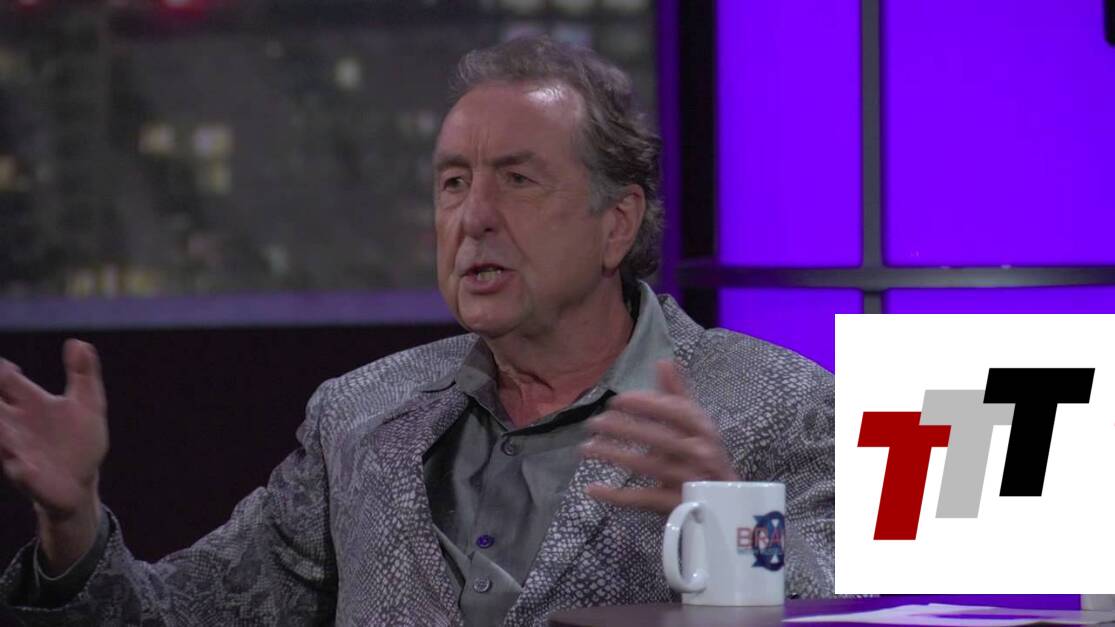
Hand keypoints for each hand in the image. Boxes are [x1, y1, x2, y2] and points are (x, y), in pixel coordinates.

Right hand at [0, 339, 107, 571]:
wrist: (83, 479)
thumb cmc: (79, 438)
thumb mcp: (88, 402)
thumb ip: (84, 373)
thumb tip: (79, 342)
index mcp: (29, 403)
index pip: (5, 380)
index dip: (2, 371)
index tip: (11, 370)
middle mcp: (15, 424)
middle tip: (0, 400)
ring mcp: (17, 450)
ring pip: (0, 438)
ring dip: (1, 433)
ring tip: (4, 425)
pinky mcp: (28, 475)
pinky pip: (18, 472)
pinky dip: (21, 468)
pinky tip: (24, 465)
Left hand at [581, 360, 738, 512]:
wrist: (724, 503)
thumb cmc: (703, 456)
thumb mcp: (694, 425)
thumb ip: (677, 395)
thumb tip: (664, 361)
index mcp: (704, 430)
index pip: (676, 412)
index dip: (646, 404)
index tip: (617, 401)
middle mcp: (701, 453)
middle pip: (659, 438)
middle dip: (623, 429)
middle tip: (593, 423)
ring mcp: (690, 480)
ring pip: (647, 466)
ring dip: (613, 456)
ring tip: (586, 449)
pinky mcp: (678, 505)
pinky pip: (643, 499)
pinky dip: (616, 495)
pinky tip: (593, 489)